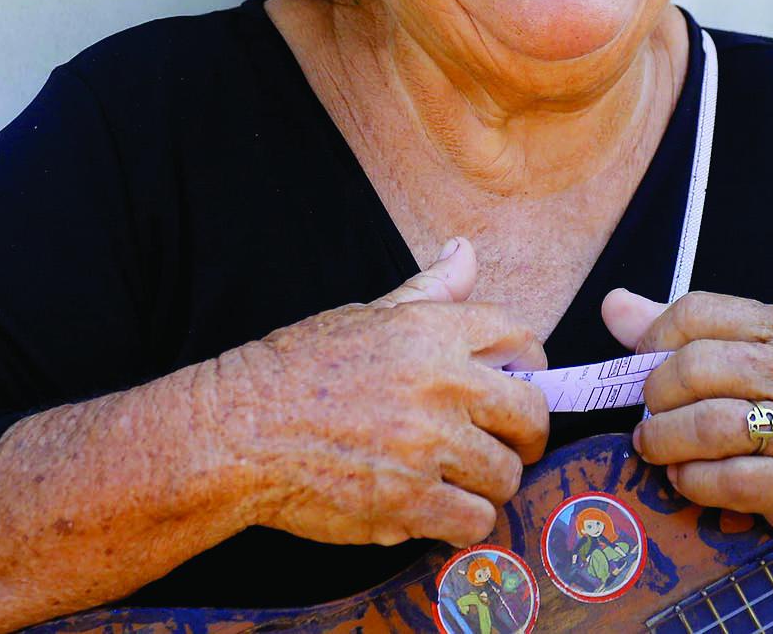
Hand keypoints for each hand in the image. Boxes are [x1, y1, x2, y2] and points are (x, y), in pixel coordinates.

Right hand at [215, 238, 548, 548]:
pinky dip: (465, 521)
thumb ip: (429, 291)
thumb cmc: (299, 369)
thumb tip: (466, 252)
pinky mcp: (410, 503)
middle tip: (509, 443)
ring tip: (465, 480)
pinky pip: (475, 520)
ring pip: (505, 474)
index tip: (519, 383)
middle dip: (527, 432)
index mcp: (433, 331)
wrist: (241, 430)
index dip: (529, 364)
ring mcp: (428, 448)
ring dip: (491, 482)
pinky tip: (442, 511)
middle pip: (531, 413)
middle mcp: (441, 386)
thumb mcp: (367, 314)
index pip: (521, 338)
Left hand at [603, 288, 772, 532]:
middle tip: (648, 413)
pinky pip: (728, 479)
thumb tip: (614, 305)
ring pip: (709, 425)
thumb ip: (681, 331)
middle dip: (656, 394)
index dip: (654, 338)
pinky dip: (692, 481)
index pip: (699, 311)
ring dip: (664, 440)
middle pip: (698, 368)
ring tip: (654, 446)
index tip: (641, 364)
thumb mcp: (748, 353)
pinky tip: (684, 478)